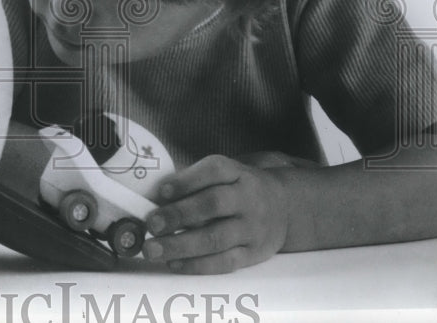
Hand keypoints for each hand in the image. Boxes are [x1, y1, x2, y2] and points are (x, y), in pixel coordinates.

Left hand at [142, 154, 291, 273]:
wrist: (284, 208)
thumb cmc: (238, 189)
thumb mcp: (224, 175)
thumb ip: (193, 182)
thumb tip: (154, 197)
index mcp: (237, 172)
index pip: (213, 170)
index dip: (186, 181)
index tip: (161, 191)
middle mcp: (247, 198)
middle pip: (213, 204)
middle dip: (179, 214)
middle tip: (152, 223)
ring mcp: (252, 228)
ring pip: (216, 238)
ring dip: (181, 245)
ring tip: (154, 249)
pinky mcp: (253, 254)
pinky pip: (224, 262)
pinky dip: (197, 265)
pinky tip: (174, 263)